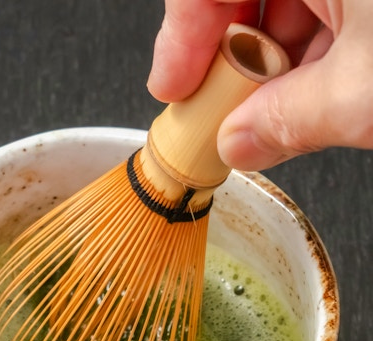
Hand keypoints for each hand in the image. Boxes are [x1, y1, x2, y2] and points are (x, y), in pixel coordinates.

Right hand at [147, 0, 372, 169]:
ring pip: (291, 7)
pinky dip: (319, 53)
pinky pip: (330, 9)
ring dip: (280, 64)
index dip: (179, 38)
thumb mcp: (366, 92)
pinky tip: (324, 92)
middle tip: (230, 112)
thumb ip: (292, 118)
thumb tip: (240, 141)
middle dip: (235, 60)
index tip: (173, 88)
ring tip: (287, 113)